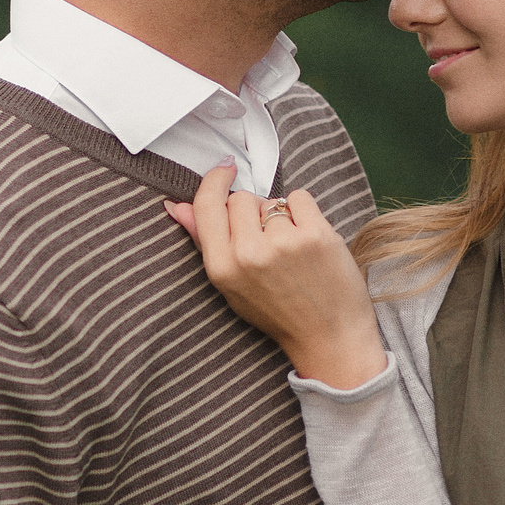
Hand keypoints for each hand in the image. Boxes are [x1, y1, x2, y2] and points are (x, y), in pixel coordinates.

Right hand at [166, 165, 385, 387]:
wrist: (329, 335)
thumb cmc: (277, 311)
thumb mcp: (231, 285)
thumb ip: (204, 242)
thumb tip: (176, 206)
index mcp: (222, 268)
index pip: (207, 205)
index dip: (214, 181)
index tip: (225, 169)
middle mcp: (249, 254)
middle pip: (241, 199)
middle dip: (252, 211)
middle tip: (268, 241)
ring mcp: (283, 243)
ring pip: (271, 201)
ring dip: (281, 217)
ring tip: (292, 250)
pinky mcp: (315, 234)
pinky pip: (299, 197)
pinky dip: (304, 211)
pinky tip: (309, 239)